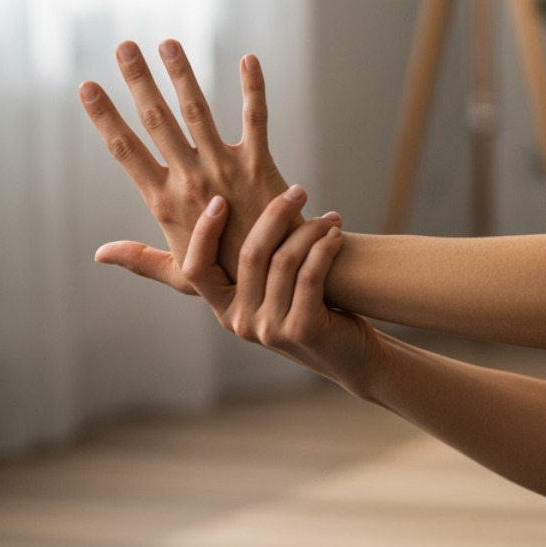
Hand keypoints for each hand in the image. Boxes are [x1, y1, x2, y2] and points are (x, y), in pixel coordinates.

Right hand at [80, 39, 296, 285]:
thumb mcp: (179, 273)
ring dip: (182, 75)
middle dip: (138, 81)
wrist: (278, 279)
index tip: (87, 86)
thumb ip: (139, 259)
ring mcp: (225, 170)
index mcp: (165, 202)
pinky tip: (248, 58)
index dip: (105, 118)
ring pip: (198, 112)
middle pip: (157, 121)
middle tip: (124, 46)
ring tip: (168, 43)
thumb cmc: (227, 277)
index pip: (125, 152)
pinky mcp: (259, 165)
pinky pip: (255, 119)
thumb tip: (99, 254)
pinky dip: (252, 88)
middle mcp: (190, 180)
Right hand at [184, 187, 381, 393]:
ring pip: (284, 261)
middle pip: (249, 254)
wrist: (350, 354)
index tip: (220, 199)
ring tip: (330, 219)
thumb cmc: (310, 309)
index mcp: (224, 307)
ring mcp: (269, 329)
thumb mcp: (270, 290)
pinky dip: (324, 249)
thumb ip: (250, 262)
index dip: (203, 233)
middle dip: (275, 214)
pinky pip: (309, 276)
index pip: (195, 268)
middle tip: (298, 191)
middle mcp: (240, 321)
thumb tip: (214, 206)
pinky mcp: (301, 329)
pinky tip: (337, 236)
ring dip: (310, 231)